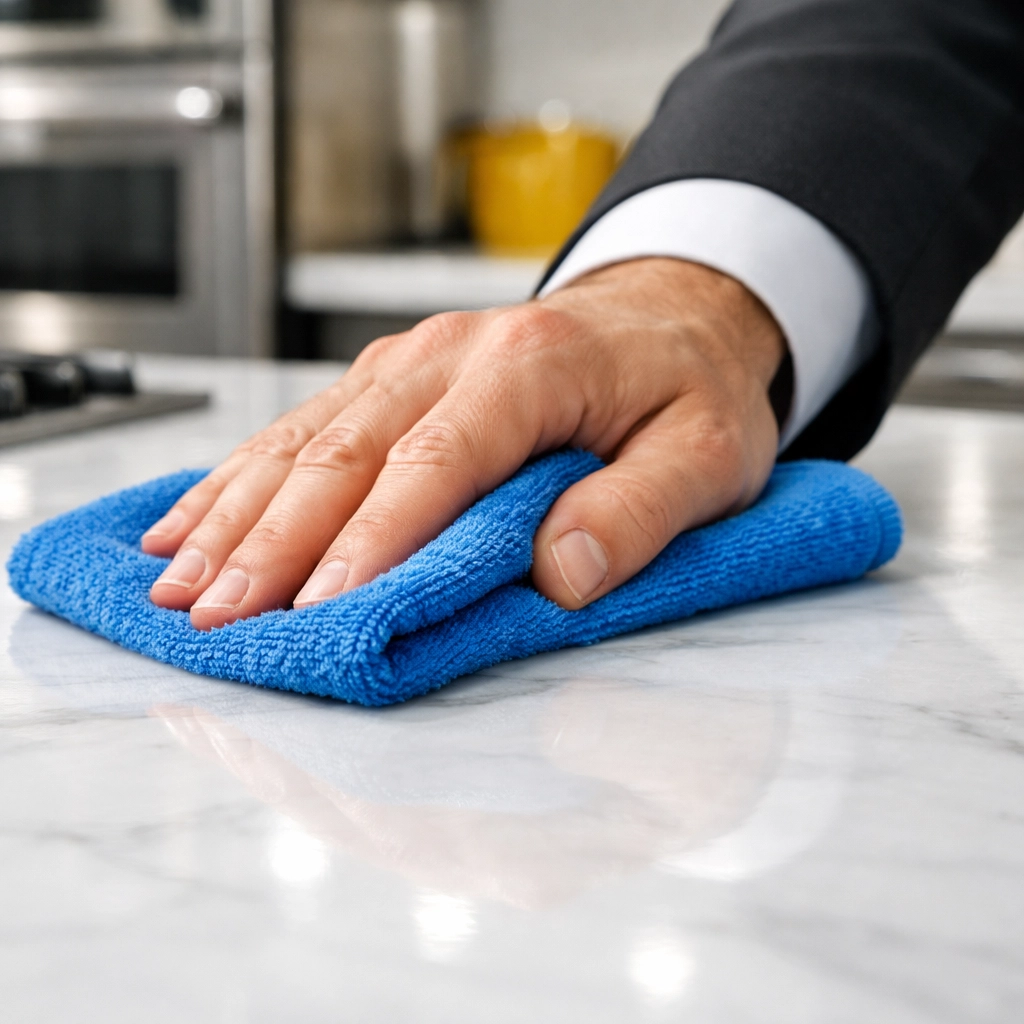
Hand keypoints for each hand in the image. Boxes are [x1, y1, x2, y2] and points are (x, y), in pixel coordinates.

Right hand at [144, 258, 784, 630]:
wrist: (672, 313)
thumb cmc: (689, 387)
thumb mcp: (707, 452)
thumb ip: (640, 510)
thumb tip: (562, 573)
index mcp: (529, 367)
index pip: (433, 463)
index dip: (371, 541)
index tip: (318, 608)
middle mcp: (450, 354)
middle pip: (342, 452)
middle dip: (270, 541)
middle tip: (214, 614)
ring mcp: (410, 362)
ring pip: (303, 437)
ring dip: (234, 512)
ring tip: (174, 579)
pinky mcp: (391, 378)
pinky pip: (302, 425)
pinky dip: (241, 475)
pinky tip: (191, 515)